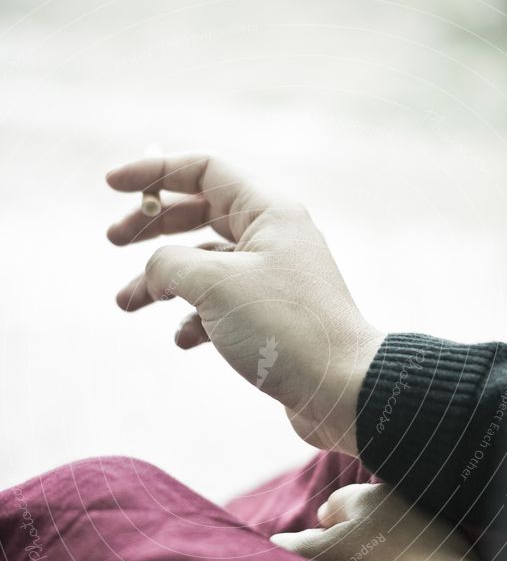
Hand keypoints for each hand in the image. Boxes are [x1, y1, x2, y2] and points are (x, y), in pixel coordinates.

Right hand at [106, 154, 382, 454]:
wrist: (342, 390)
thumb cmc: (284, 329)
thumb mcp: (214, 285)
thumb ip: (168, 264)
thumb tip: (154, 272)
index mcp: (268, 211)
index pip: (203, 170)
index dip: (155, 172)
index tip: (111, 185)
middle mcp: (273, 237)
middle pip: (200, 214)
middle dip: (153, 227)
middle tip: (113, 241)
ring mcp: (273, 278)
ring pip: (205, 266)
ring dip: (163, 281)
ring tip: (126, 303)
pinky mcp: (272, 318)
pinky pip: (222, 305)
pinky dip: (195, 318)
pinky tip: (182, 340)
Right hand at [271, 483, 491, 560]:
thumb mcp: (322, 558)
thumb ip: (293, 547)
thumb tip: (276, 542)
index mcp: (365, 494)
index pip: (333, 506)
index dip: (324, 530)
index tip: (326, 552)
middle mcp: (398, 496)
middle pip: (364, 514)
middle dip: (354, 534)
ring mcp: (428, 516)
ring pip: (393, 528)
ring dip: (383, 544)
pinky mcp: (451, 540)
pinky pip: (420, 543)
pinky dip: (410, 555)